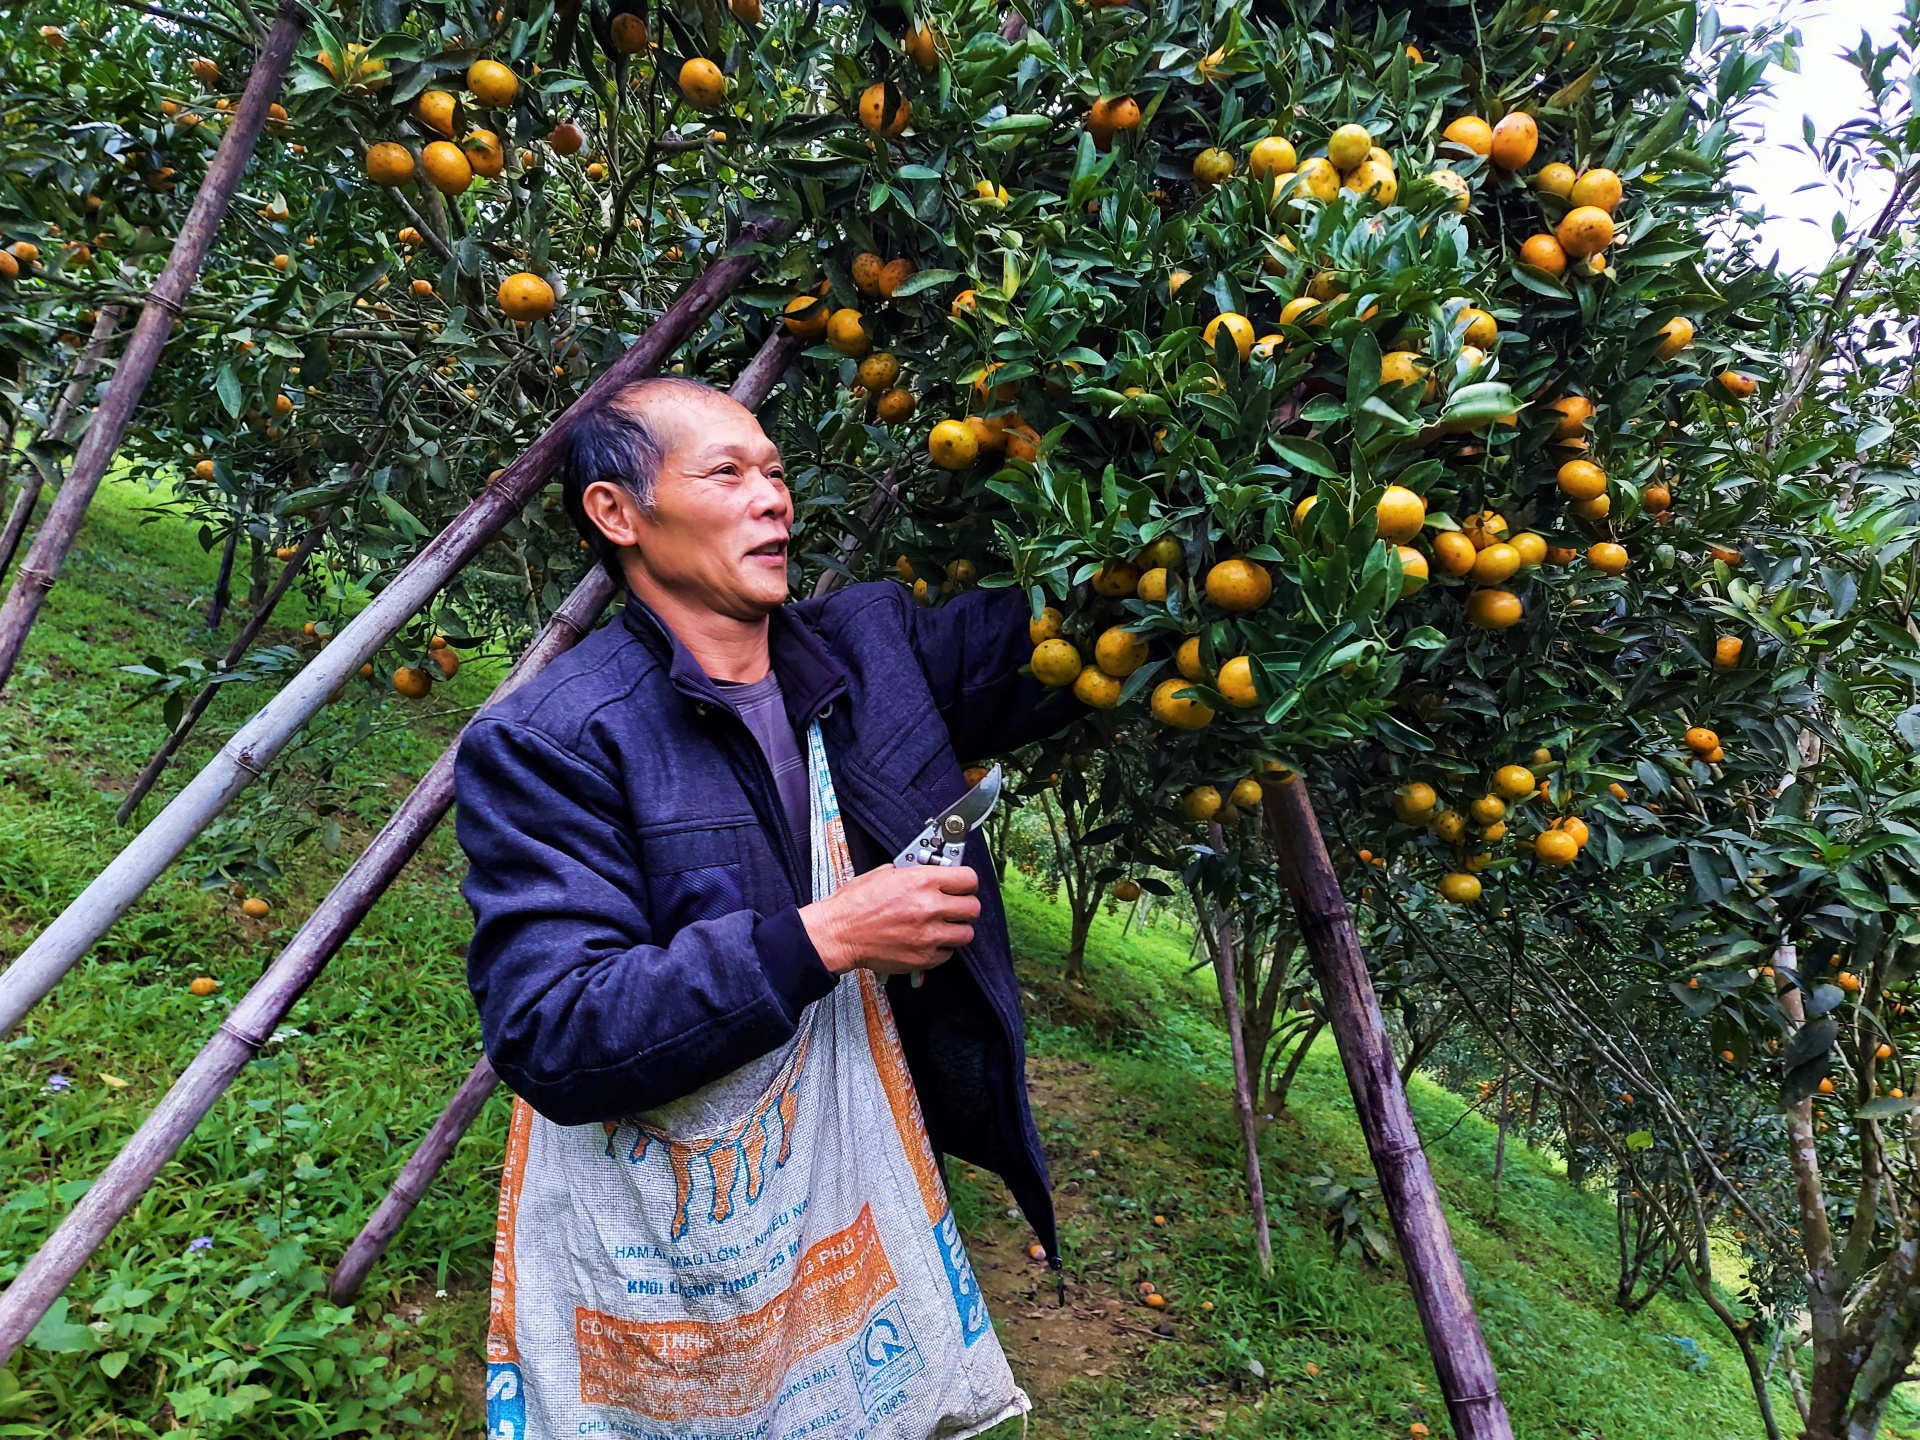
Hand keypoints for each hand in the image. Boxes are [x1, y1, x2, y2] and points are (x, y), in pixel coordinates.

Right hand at [799, 864, 979, 976]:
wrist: (839, 933)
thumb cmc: (855, 904)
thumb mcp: (885, 873)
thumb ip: (915, 873)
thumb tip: (932, 873)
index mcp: (921, 881)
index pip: (969, 879)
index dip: (967, 882)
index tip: (962, 885)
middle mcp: (929, 907)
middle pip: (973, 907)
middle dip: (965, 906)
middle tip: (954, 906)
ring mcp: (928, 935)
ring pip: (966, 933)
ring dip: (957, 929)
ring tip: (943, 926)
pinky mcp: (923, 958)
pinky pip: (948, 954)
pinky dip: (941, 948)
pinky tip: (928, 941)